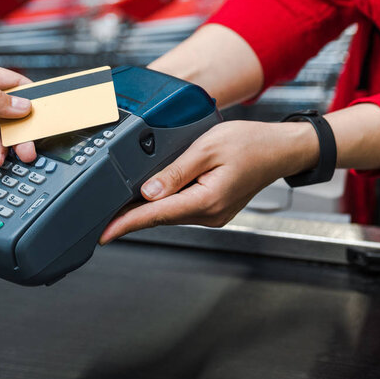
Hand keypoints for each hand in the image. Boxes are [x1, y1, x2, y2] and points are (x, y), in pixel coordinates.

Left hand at [99, 120, 318, 243]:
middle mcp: (210, 214)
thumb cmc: (250, 144)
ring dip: (146, 211)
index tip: (104, 234)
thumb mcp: (207, 148)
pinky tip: (150, 199)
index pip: (157, 215)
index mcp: (207, 199)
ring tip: (120, 206)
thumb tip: (149, 191)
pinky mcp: (213, 210)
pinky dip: (163, 206)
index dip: (126, 224)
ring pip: (170, 215)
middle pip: (160, 218)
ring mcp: (213, 215)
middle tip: (101, 216)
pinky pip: (181, 210)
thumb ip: (176, 171)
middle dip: (130, 217)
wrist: (278, 150)